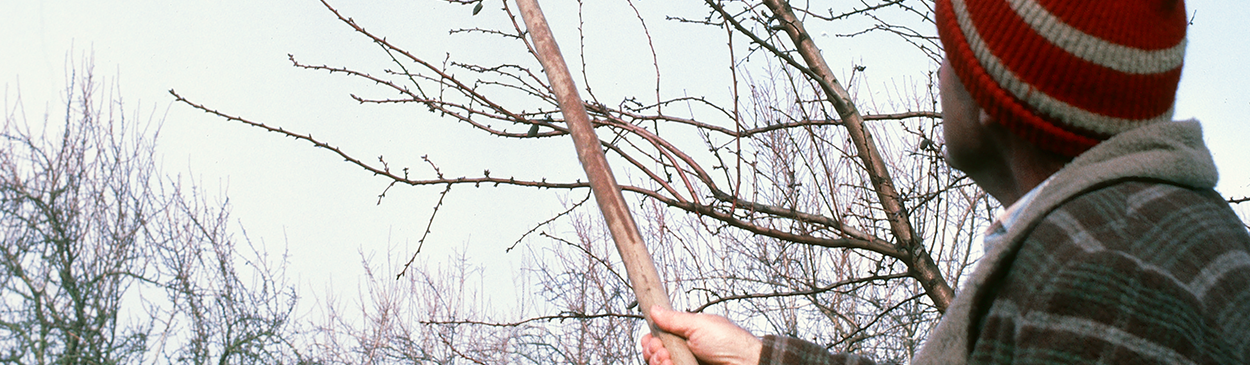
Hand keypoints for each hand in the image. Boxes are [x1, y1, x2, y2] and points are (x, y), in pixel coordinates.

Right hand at [640, 306, 761, 364]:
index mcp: (685, 334)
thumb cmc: (730, 342)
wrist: (745, 363)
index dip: (651, 340)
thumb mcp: (698, 325)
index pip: (657, 338)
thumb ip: (674, 319)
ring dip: (658, 362)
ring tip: (669, 361)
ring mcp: (685, 362)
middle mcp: (683, 350)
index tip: (654, 341)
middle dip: (653, 352)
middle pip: (653, 353)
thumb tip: (655, 309)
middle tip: (663, 351)